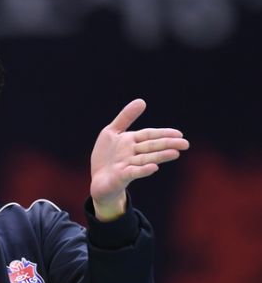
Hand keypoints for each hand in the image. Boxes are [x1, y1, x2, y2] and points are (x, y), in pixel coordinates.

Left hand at [90, 99, 188, 220]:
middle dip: (167, 144)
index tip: (180, 134)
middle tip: (185, 144)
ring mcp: (127, 165)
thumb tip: (142, 101)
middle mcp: (131, 153)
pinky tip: (154, 167)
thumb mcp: (111, 132)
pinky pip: (133, 172)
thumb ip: (126, 117)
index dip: (163, 133)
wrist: (97, 181)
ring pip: (145, 159)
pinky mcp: (121, 177)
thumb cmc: (105, 157)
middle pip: (151, 147)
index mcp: (131, 142)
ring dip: (160, 156)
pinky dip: (143, 170)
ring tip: (175, 153)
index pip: (150, 135)